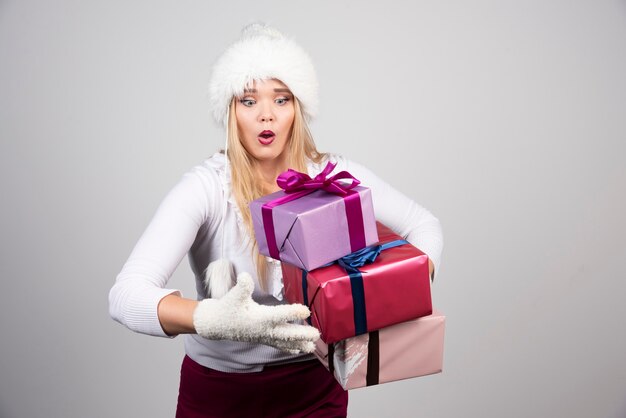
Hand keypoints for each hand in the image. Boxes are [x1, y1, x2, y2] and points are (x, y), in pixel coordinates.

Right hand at [193, 273, 319, 353]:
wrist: (216, 324)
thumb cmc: (226, 308)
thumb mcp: (233, 295)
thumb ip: (241, 287)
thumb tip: (245, 277)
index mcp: (259, 317)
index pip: (279, 315)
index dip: (293, 312)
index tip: (306, 310)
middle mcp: (263, 329)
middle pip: (287, 332)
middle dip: (302, 334)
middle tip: (317, 334)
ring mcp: (263, 336)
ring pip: (284, 342)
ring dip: (299, 344)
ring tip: (312, 347)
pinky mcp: (262, 338)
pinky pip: (278, 345)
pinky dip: (289, 347)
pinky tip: (298, 350)